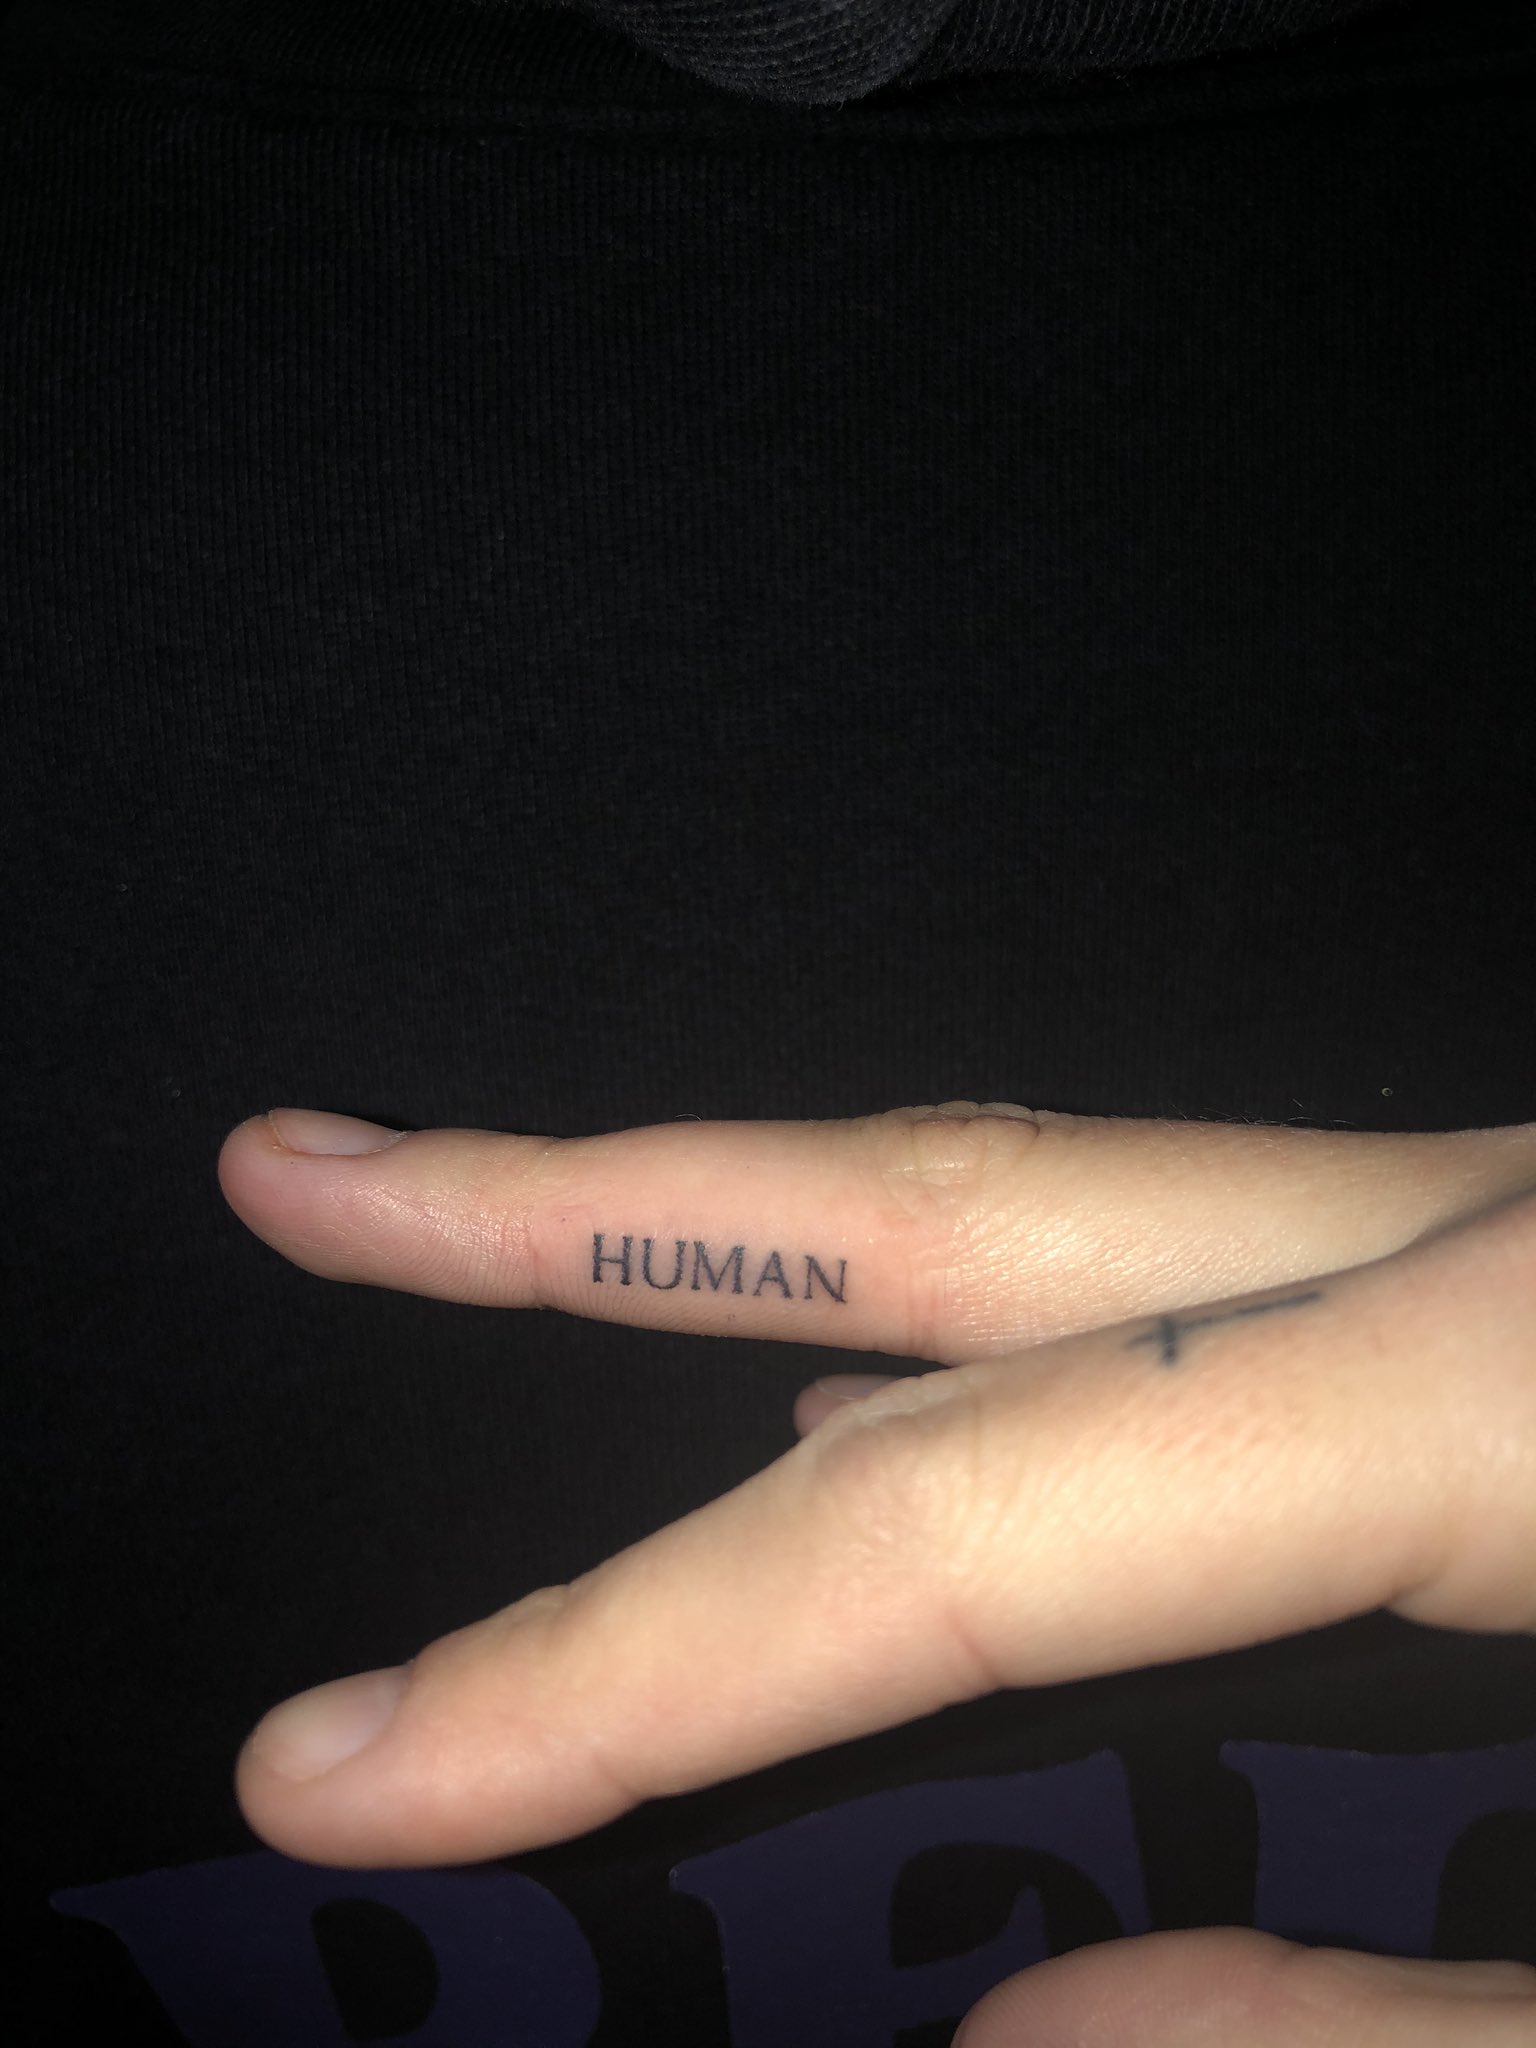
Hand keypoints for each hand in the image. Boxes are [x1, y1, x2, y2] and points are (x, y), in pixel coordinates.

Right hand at [219, 1101, 1535, 2044]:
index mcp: (1526, 1384)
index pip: (969, 1520)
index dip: (641, 1652)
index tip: (365, 1761)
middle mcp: (1470, 1234)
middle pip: (943, 1202)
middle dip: (591, 1204)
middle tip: (311, 1177)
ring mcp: (1483, 1218)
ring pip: (1056, 1206)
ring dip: (773, 1249)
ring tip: (531, 1253)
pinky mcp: (1501, 1266)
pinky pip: (1184, 1273)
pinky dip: (984, 1339)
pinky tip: (872, 1409)